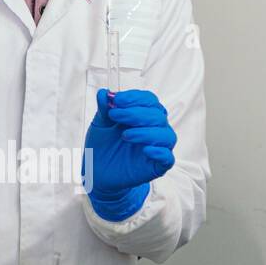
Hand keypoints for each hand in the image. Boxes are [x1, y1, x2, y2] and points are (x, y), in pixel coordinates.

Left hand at [82, 89, 176, 220]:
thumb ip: (104, 109)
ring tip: (125, 135)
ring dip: (146, 132)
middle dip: (135, 113)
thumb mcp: (100, 124)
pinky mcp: (158, 165)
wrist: (97, 171)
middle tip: (115, 115)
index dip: (135, 98)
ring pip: (166, 135)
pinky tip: (145, 150)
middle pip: (157, 115)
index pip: (149, 100)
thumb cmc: (102, 144)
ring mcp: (158, 147)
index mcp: (143, 115)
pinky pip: (168, 158)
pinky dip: (159, 152)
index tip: (117, 100)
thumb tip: (104, 92)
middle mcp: (154, 128)